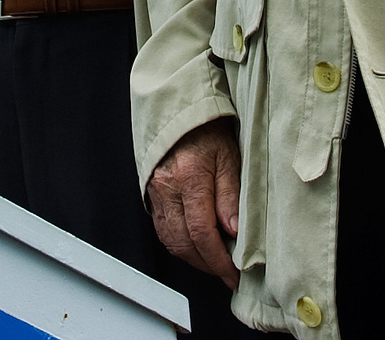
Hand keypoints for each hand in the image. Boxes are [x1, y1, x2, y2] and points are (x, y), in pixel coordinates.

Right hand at [147, 119, 241, 288]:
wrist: (181, 111)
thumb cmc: (208, 129)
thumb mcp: (229, 157)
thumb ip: (231, 195)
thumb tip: (234, 231)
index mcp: (190, 177)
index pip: (202, 232)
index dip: (218, 259)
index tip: (233, 273)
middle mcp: (168, 188)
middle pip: (183, 242)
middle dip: (207, 264)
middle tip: (227, 272)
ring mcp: (156, 192)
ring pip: (170, 240)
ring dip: (193, 258)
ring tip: (214, 261)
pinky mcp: (151, 194)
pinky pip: (162, 229)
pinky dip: (179, 244)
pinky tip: (195, 245)